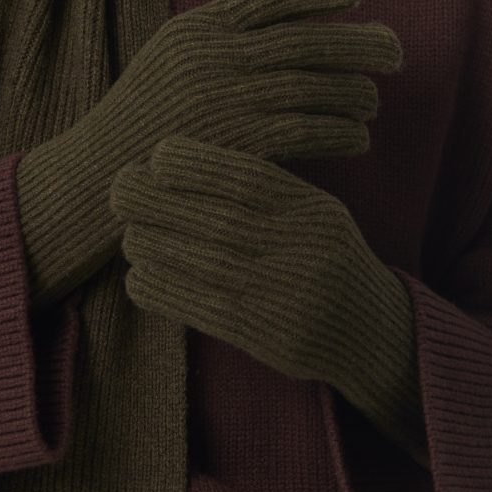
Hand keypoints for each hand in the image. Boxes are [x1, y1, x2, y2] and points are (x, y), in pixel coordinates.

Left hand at [109, 134, 428, 463]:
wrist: (372, 332)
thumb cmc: (325, 259)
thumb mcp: (314, 214)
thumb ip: (266, 193)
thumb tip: (179, 163)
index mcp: (316, 212)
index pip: (250, 179)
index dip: (199, 163)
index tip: (156, 153)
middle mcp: (305, 251)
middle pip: (221, 221)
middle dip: (162, 202)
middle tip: (119, 189)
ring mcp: (289, 297)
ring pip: (209, 265)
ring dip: (157, 247)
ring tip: (128, 234)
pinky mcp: (272, 338)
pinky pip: (207, 311)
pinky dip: (166, 291)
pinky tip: (138, 277)